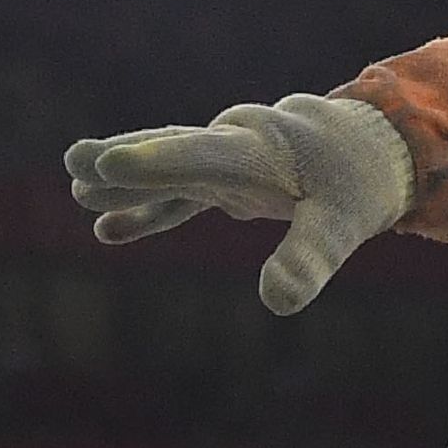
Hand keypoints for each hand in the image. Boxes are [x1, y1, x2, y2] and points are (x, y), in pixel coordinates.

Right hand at [66, 93, 413, 316]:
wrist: (372, 147)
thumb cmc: (359, 182)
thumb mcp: (346, 225)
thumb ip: (310, 259)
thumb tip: (275, 302)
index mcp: (263, 147)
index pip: (203, 154)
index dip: (156, 161)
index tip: (108, 163)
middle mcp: (236, 145)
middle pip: (172, 153)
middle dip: (126, 161)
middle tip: (75, 163)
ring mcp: (227, 161)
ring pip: (167, 170)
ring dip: (125, 183)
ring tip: (76, 191)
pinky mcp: (226, 180)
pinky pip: (179, 196)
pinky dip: (147, 212)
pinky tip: (106, 232)